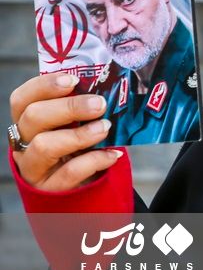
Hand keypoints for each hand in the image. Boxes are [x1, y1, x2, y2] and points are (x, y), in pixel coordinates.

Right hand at [9, 74, 122, 190]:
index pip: (22, 99)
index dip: (44, 86)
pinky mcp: (49, 189)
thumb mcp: (76, 125)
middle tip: (99, 104)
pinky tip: (112, 154)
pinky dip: (94, 160)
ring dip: (79, 135)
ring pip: (44, 146)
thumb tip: (106, 88)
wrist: (84, 185)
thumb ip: (82, 108)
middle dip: (69, 108)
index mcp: (26, 121)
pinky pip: (69, 172)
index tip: (73, 80)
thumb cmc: (79, 147)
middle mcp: (23, 143)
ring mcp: (33, 167)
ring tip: (105, 128)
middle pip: (33, 117)